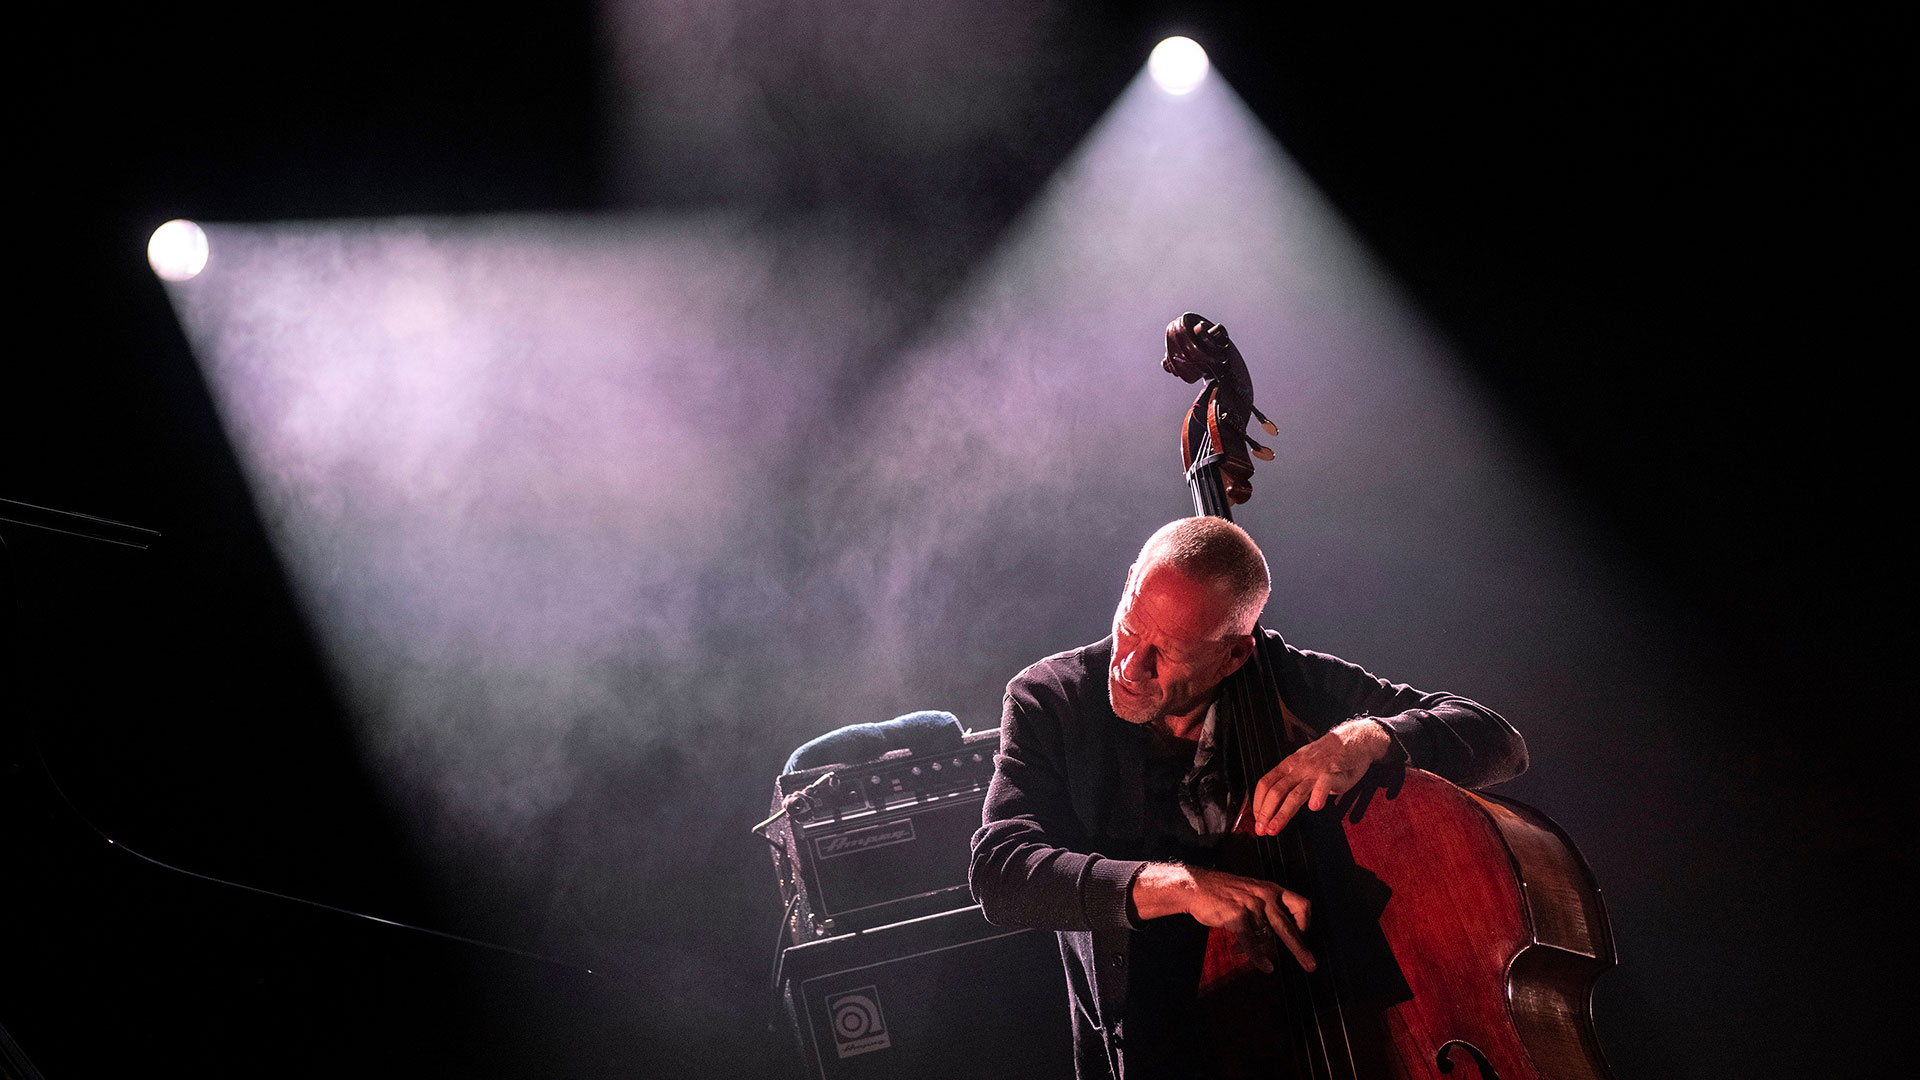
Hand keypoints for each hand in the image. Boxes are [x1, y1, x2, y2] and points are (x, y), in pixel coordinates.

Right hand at [1132, 864, 1314, 972]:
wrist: (1196, 887)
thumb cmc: (1224, 893)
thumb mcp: (1251, 893)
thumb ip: (1267, 911)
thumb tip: (1277, 939)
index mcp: (1272, 889)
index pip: (1301, 905)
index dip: (1305, 922)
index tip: (1302, 935)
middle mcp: (1265, 896)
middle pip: (1289, 926)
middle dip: (1300, 949)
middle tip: (1311, 965)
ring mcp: (1251, 906)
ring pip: (1267, 938)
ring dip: (1263, 950)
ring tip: (1258, 957)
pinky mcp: (1237, 916)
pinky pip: (1252, 943)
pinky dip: (1259, 958)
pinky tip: (1265, 967)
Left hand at [1252, 719, 1391, 835]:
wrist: (1352, 740)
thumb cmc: (1328, 756)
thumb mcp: (1303, 765)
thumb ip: (1291, 782)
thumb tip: (1275, 803)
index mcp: (1289, 765)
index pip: (1266, 783)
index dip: (1258, 803)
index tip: (1257, 819)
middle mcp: (1299, 768)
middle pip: (1276, 791)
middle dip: (1266, 813)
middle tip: (1262, 830)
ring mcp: (1315, 771)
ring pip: (1295, 793)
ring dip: (1282, 813)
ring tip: (1275, 828)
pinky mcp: (1334, 773)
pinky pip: (1324, 784)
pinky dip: (1318, 795)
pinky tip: (1314, 807)